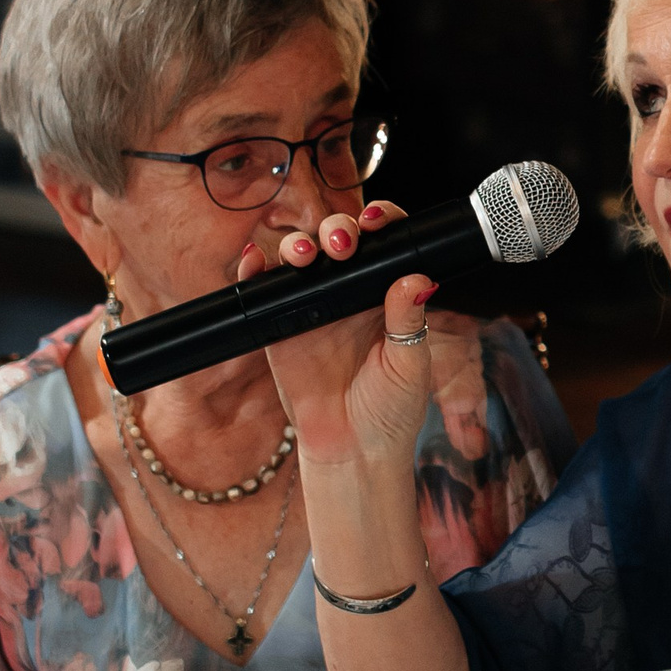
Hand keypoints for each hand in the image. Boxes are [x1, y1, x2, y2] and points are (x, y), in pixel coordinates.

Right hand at [243, 202, 437, 468]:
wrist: (352, 449)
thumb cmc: (390, 409)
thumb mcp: (409, 365)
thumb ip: (408, 322)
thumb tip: (416, 280)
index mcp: (385, 294)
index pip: (383, 243)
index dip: (379, 222)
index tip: (376, 222)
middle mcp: (348, 293)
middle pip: (337, 239)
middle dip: (336, 228)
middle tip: (341, 243)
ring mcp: (312, 307)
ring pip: (299, 258)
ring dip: (298, 245)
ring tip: (305, 256)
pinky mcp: (280, 327)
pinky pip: (264, 291)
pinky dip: (254, 271)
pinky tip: (255, 262)